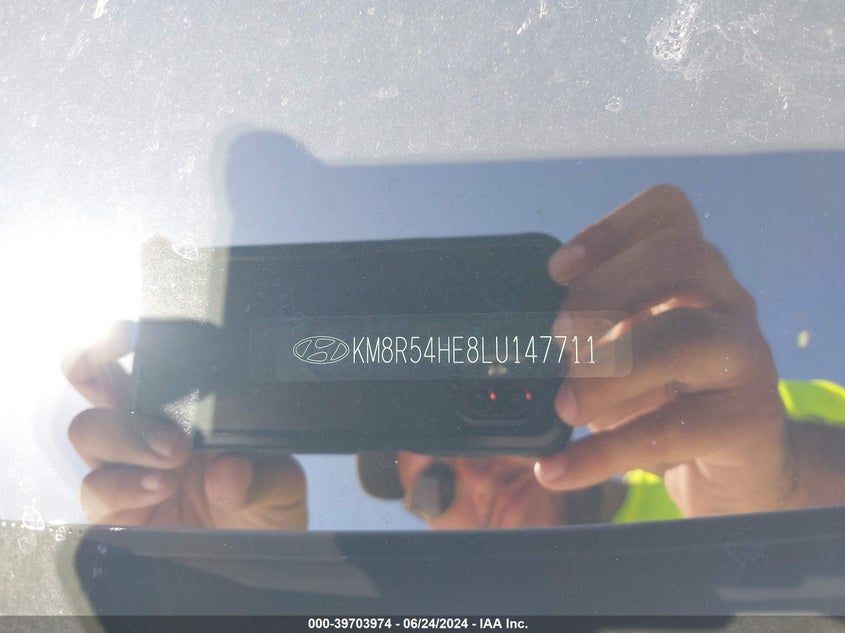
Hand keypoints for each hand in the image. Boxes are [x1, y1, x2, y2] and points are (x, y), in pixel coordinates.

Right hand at [63, 322, 306, 528]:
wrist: (257, 558)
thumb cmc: (265, 508)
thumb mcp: (283, 486)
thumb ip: (266, 475)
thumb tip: (230, 468)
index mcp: (183, 406)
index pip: (141, 359)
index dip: (117, 338)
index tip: (124, 336)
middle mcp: (146, 428)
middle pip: (95, 380)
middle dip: (115, 387)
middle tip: (174, 432)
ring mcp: (125, 467)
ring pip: (88, 428)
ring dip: (128, 438)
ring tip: (173, 462)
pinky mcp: (112, 510)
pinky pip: (95, 487)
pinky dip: (123, 485)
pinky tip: (159, 489)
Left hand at [535, 185, 796, 516]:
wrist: (733, 468)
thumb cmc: (662, 398)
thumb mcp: (618, 355)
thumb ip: (580, 339)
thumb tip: (510, 347)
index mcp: (691, 275)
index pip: (668, 212)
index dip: (610, 230)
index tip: (557, 270)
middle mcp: (727, 302)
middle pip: (682, 256)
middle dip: (606, 290)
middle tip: (558, 340)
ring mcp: (746, 358)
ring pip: (688, 336)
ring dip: (611, 370)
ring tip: (564, 407)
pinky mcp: (749, 421)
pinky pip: (676, 430)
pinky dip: (604, 453)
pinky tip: (558, 469)